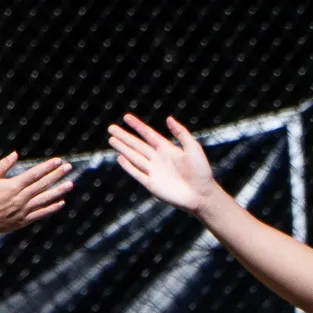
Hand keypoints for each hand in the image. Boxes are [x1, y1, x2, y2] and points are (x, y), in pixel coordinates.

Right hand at [0, 153, 72, 235]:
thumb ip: (3, 165)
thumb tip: (15, 153)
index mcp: (13, 186)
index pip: (34, 174)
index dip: (47, 167)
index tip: (58, 161)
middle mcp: (20, 198)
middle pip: (43, 184)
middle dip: (57, 175)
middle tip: (69, 167)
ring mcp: (23, 210)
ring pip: (45, 199)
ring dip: (58, 191)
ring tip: (70, 184)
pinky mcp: (23, 221)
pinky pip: (41, 214)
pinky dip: (51, 208)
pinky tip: (61, 202)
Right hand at [106, 115, 220, 215]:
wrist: (202, 194)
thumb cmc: (201, 171)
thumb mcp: (193, 147)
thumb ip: (181, 133)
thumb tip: (168, 118)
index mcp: (167, 149)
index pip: (148, 134)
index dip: (137, 126)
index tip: (126, 117)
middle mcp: (158, 158)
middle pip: (137, 145)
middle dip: (124, 136)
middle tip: (111, 127)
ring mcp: (153, 171)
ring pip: (134, 157)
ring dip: (123, 148)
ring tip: (111, 139)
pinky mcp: (151, 184)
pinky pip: (137, 173)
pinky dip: (128, 166)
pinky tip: (120, 158)